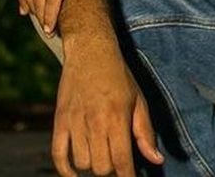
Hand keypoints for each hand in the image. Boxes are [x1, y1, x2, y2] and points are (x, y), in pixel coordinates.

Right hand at [51, 44, 164, 176]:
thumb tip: (156, 160)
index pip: (122, 161)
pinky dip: (65, 169)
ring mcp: (75, 121)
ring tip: (100, 153)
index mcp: (117, 118)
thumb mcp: (139, 101)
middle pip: (101, 167)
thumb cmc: (119, 77)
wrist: (90, 51)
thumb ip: (145, 133)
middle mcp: (95, 122)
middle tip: (116, 160)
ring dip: (93, 164)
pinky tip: (75, 173)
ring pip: (83, 162)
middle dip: (111, 169)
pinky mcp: (60, 119)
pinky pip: (57, 154)